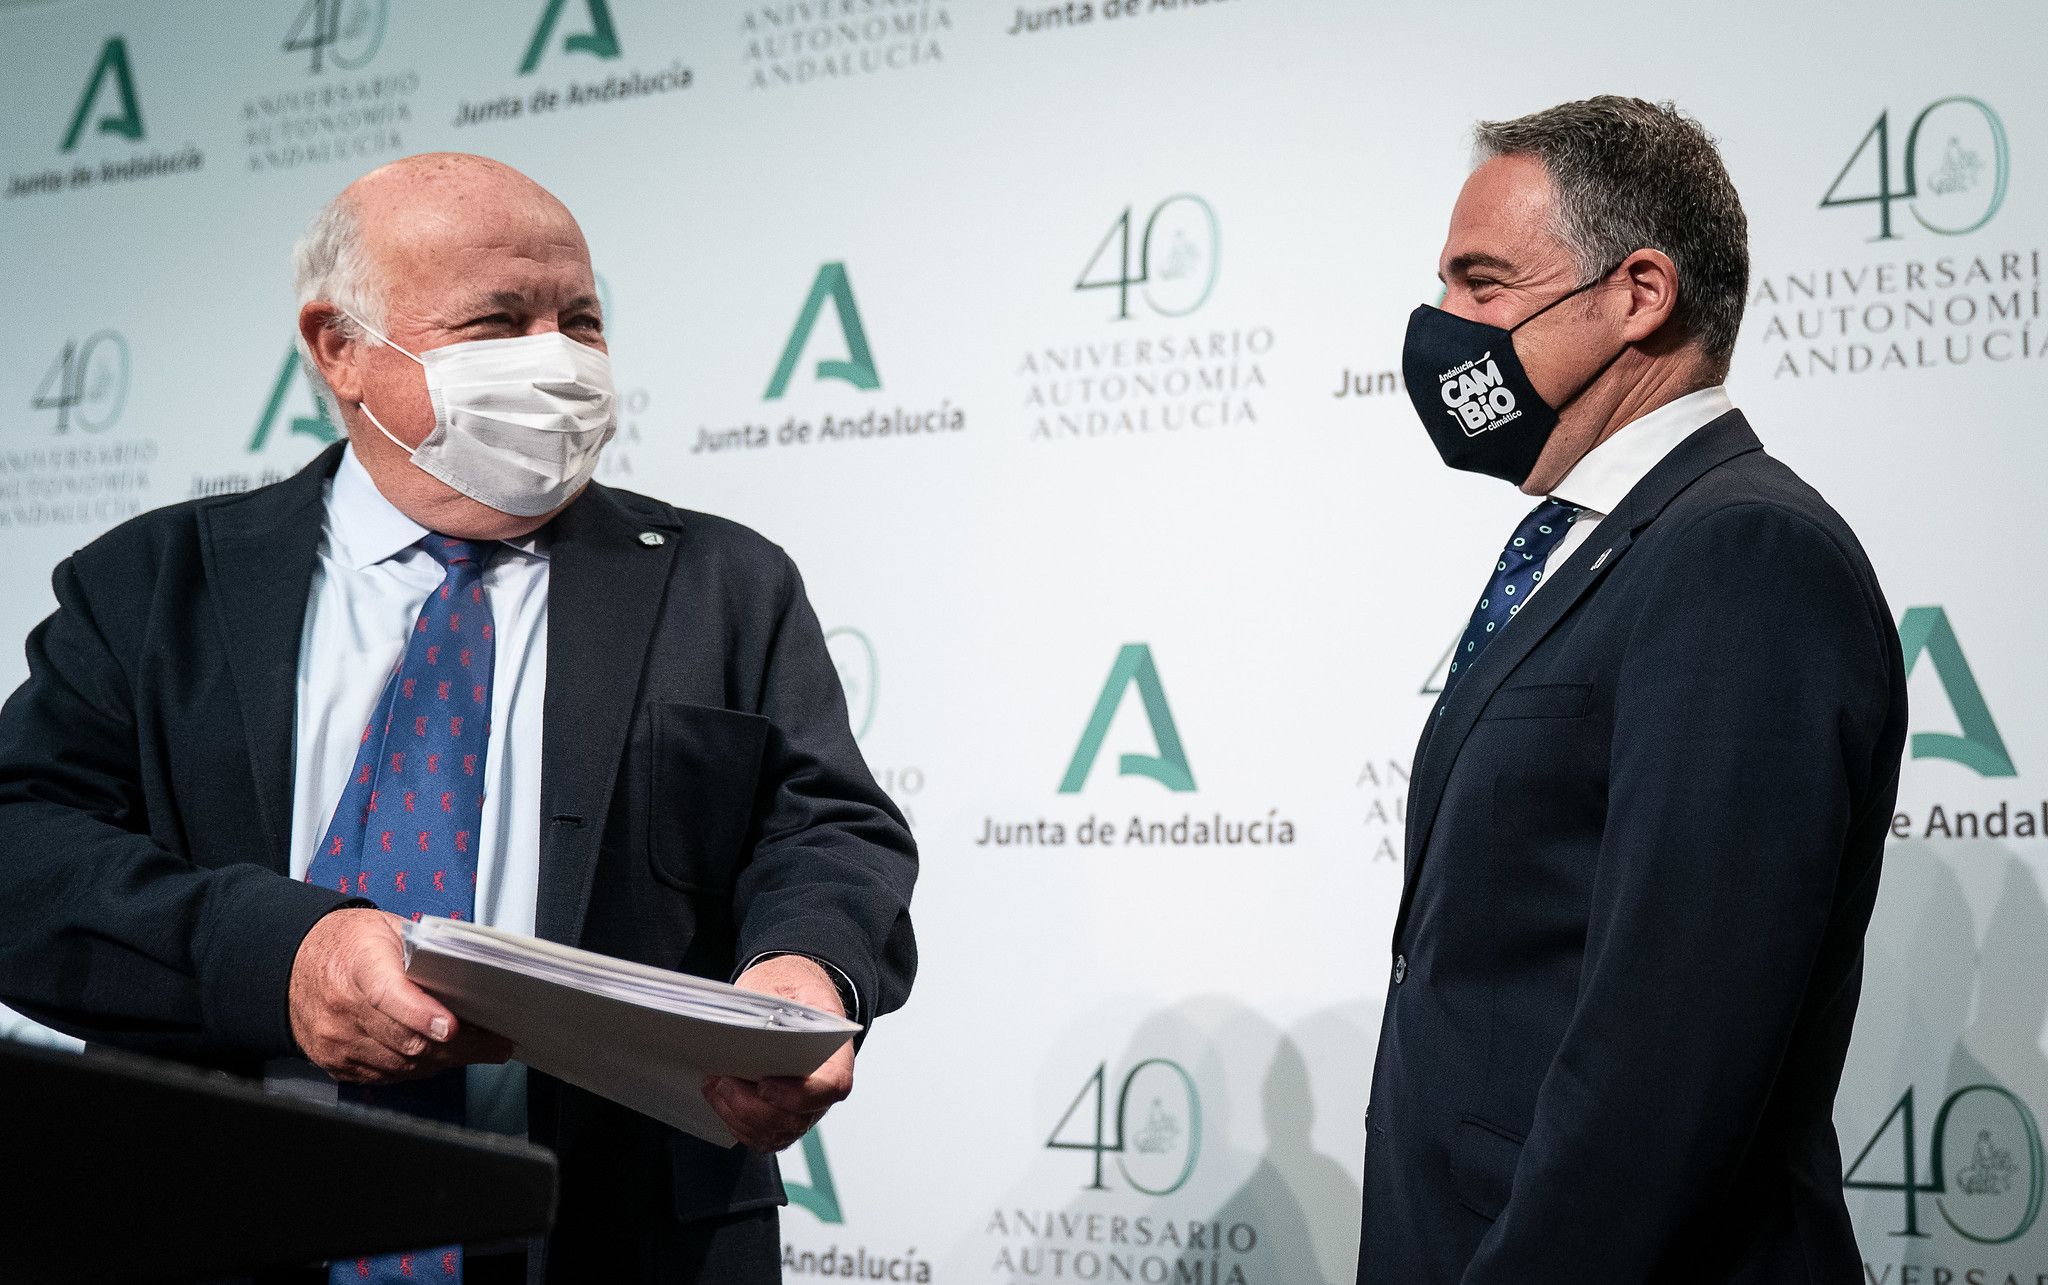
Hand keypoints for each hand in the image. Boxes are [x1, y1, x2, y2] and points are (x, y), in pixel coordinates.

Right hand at [287, 908, 511, 1081]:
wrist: (292, 964)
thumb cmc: (348, 944)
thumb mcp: (387, 928)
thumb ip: (425, 951)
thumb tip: (471, 974)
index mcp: (359, 966)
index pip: (390, 996)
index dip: (423, 1015)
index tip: (453, 1026)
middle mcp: (343, 1009)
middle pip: (407, 1041)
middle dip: (461, 1047)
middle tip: (496, 1045)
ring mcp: (337, 1042)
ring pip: (403, 1066)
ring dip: (445, 1061)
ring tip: (477, 1050)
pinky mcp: (335, 1064)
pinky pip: (387, 1076)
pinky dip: (418, 1069)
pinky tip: (439, 1056)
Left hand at [704, 955, 854, 1152]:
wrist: (792, 996)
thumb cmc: (796, 990)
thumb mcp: (791, 985)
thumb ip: (779, 1009)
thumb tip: (754, 1031)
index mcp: (836, 1056)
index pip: (832, 1087)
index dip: (799, 1095)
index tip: (764, 1085)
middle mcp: (822, 1091)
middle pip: (796, 1119)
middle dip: (753, 1107)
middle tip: (724, 1080)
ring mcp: (801, 1109)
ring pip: (775, 1133)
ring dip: (738, 1115)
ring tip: (716, 1084)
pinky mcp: (779, 1117)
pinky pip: (760, 1136)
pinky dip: (735, 1122)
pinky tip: (719, 1097)